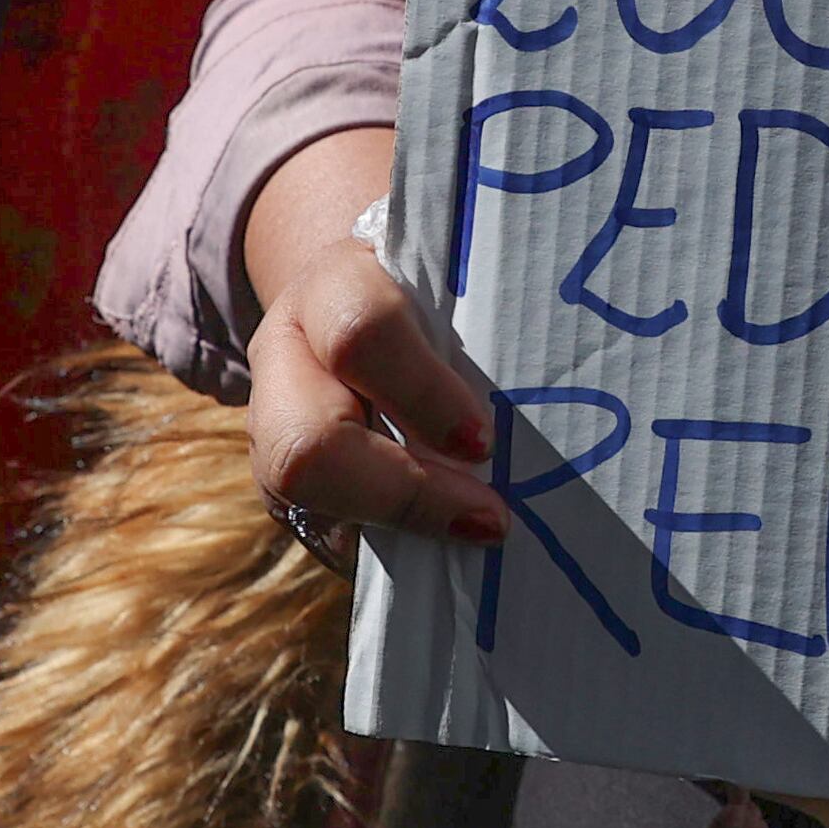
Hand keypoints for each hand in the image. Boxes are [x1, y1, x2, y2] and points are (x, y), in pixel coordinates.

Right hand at [242, 131, 505, 553]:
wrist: (350, 290)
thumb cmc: (429, 287)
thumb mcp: (452, 281)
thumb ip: (484, 323)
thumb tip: (560, 404)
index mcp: (335, 284)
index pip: (362, 333)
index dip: (424, 395)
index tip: (485, 441)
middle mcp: (286, 354)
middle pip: (305, 443)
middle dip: (402, 493)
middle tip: (490, 517)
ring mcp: (268, 421)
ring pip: (294, 494)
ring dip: (392, 526)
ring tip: (472, 533)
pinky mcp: (276, 477)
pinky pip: (316, 524)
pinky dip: (382, 541)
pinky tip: (438, 546)